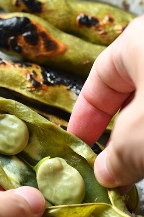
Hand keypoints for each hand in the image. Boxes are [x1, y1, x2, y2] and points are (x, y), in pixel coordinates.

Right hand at [68, 14, 143, 187]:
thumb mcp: (138, 135)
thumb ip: (117, 157)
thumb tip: (106, 174)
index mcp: (140, 42)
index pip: (101, 79)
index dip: (86, 115)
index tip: (78, 142)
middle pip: (129, 98)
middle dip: (115, 138)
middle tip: (107, 167)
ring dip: (139, 145)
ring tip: (131, 173)